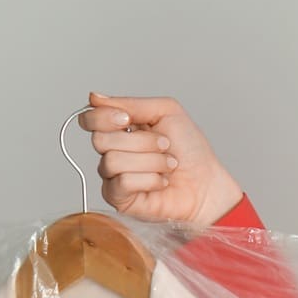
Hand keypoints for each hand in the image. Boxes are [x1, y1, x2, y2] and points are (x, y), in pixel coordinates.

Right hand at [77, 91, 243, 226]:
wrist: (208, 183)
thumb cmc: (191, 150)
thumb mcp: (166, 112)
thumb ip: (131, 103)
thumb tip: (95, 98)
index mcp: (120, 129)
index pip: (89, 119)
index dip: (103, 117)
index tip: (127, 119)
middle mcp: (112, 151)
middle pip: (100, 140)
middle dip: (140, 141)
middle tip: (165, 145)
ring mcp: (113, 176)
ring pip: (112, 161)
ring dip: (151, 161)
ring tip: (169, 165)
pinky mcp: (119, 199)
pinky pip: (122, 182)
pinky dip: (150, 179)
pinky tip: (162, 182)